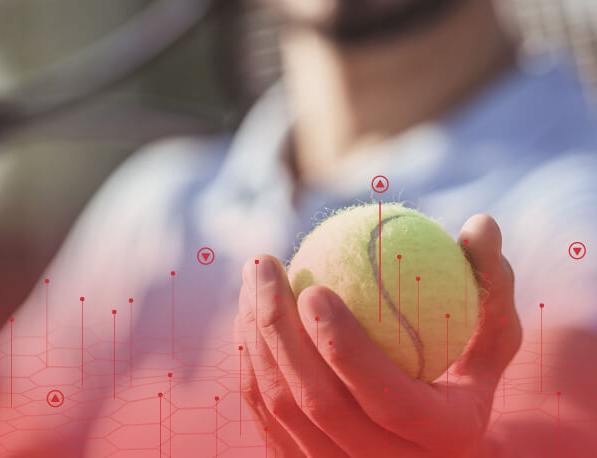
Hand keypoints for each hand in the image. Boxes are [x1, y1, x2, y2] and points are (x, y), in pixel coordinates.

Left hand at [234, 214, 521, 456]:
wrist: (428, 444)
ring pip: (281, 407)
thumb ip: (489, 284)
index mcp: (442, 438)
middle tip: (267, 266)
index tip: (314, 287)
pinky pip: (263, 411)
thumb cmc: (462, 372)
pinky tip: (248, 309)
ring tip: (253, 277)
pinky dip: (251, 357)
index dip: (346, 348)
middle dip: (280, 330)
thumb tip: (480, 222)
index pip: (388, 399)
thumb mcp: (492, 334)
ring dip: (256, 336)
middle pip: (319, 404)